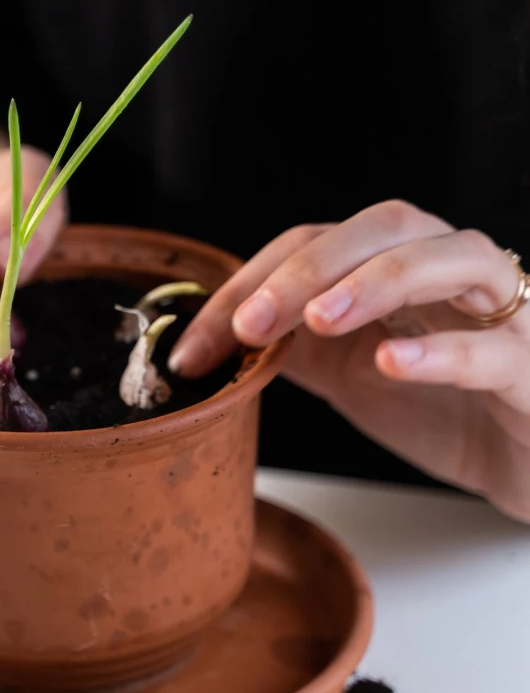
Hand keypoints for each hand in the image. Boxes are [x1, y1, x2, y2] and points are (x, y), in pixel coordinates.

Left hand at [172, 200, 529, 522]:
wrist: (521, 465)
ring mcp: (503, 312)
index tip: (195, 346)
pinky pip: (493, 347)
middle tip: (251, 323)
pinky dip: (442, 350)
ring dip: (377, 281)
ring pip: (453, 258)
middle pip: (385, 227)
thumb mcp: (343, 373)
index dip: (250, 281)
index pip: (316, 240)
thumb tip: (207, 343)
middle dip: (309, 269)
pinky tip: (392, 361)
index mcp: (397, 264)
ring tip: (320, 320)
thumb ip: (287, 347)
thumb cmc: (441, 408)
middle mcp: (451, 270)